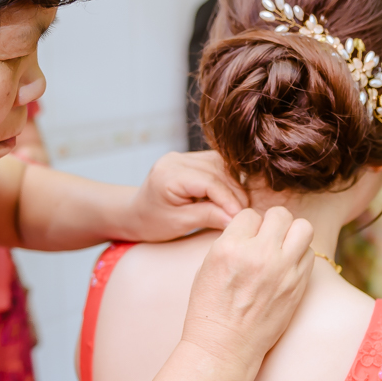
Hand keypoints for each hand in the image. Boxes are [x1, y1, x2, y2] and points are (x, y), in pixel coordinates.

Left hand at [121, 151, 248, 241]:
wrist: (137, 214)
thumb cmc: (152, 222)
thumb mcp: (179, 223)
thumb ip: (208, 217)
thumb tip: (235, 218)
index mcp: (168, 174)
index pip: (208, 182)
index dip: (229, 199)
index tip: (240, 217)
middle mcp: (177, 160)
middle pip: (218, 171)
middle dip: (234, 194)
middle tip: (244, 216)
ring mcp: (184, 157)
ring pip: (222, 166)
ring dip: (234, 187)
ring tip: (239, 208)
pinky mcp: (192, 159)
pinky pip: (218, 166)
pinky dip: (228, 182)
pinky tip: (232, 198)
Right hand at [180, 207, 313, 375]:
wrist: (225, 346)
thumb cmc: (210, 307)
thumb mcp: (208, 265)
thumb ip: (232, 241)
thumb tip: (253, 226)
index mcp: (231, 248)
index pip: (250, 214)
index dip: (247, 226)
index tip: (244, 239)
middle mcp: (260, 256)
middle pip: (281, 214)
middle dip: (273, 222)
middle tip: (266, 236)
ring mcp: (283, 271)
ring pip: (304, 229)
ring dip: (292, 235)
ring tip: (281, 248)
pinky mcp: (298, 286)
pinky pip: (309, 255)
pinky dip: (299, 255)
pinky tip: (286, 266)